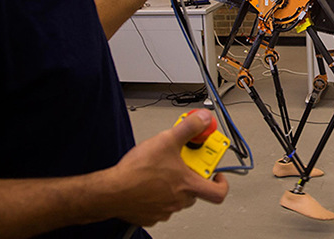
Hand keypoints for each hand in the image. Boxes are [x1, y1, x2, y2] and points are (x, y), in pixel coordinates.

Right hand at [97, 110, 228, 225]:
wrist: (112, 191)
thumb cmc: (137, 172)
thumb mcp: (167, 140)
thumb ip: (189, 128)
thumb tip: (203, 119)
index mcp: (188, 185)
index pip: (218, 192)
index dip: (222, 181)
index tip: (217, 171)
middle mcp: (179, 201)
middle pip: (195, 190)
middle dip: (191, 174)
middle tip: (182, 160)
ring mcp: (165, 210)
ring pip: (177, 197)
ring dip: (174, 183)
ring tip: (162, 167)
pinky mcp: (150, 215)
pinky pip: (160, 205)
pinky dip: (158, 193)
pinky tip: (149, 180)